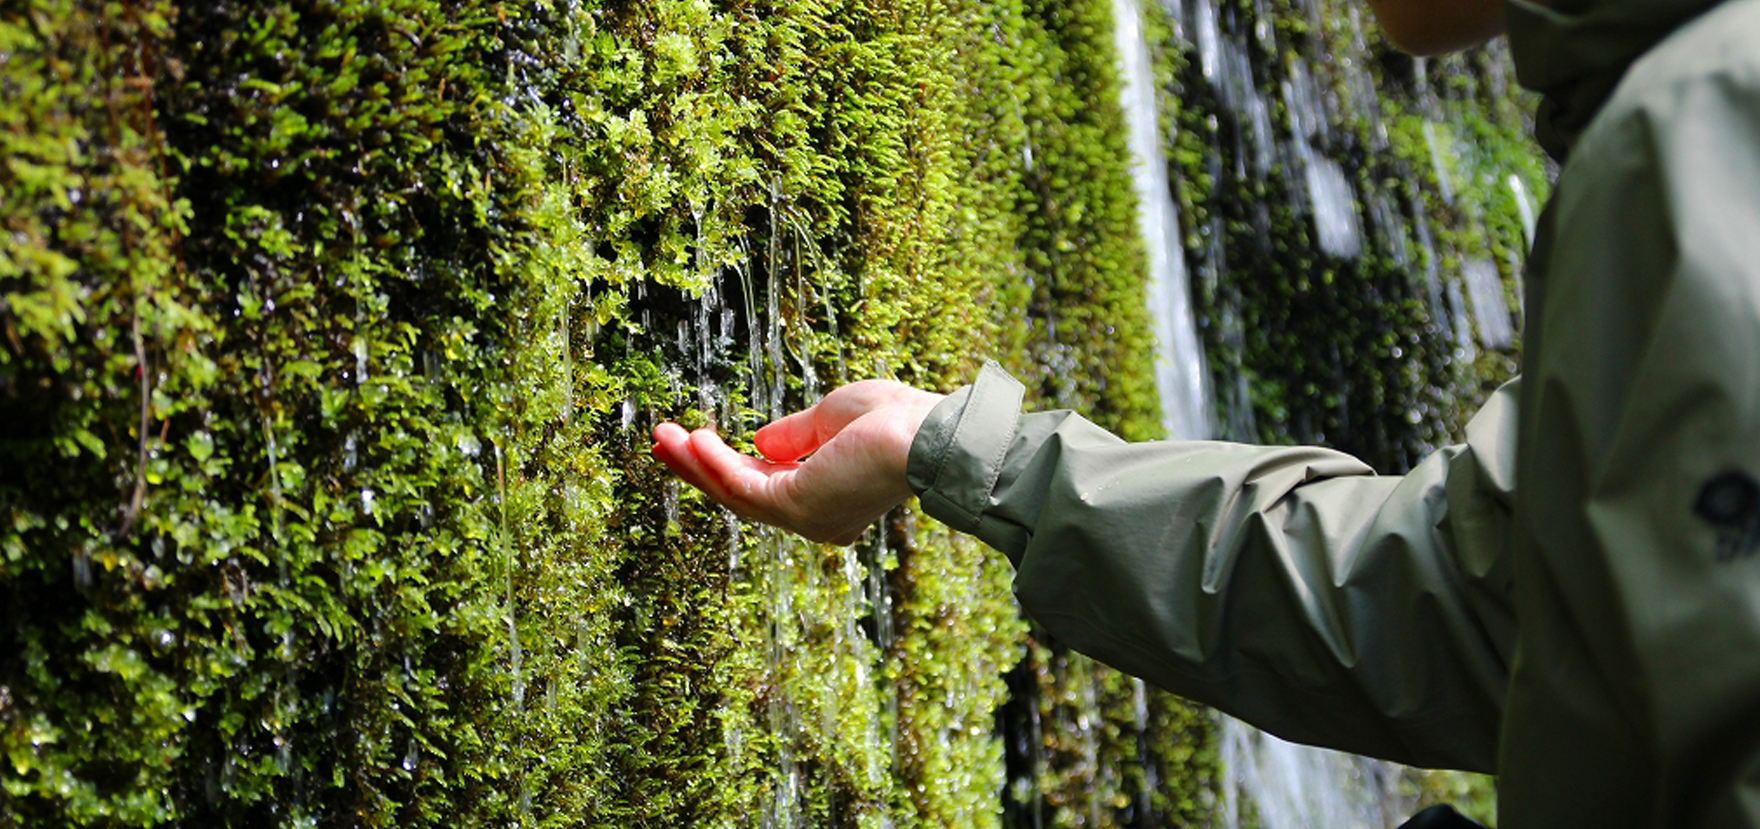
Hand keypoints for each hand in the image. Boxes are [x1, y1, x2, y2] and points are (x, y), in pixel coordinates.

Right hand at [652, 381, 945, 544]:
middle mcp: (814, 519)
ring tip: (660, 436)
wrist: (930, 437)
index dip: (725, 461)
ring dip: (694, 463)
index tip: (693, 439)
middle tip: (660, 442)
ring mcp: (805, 518)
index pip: (765, 483)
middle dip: (697, 466)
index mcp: (827, 501)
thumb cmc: (899, 422)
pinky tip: (693, 439)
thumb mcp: (834, 418)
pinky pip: (742, 485)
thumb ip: (796, 434)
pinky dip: (714, 462)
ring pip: (734, 492)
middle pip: (740, 493)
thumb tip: (758, 440)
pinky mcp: (796, 508)